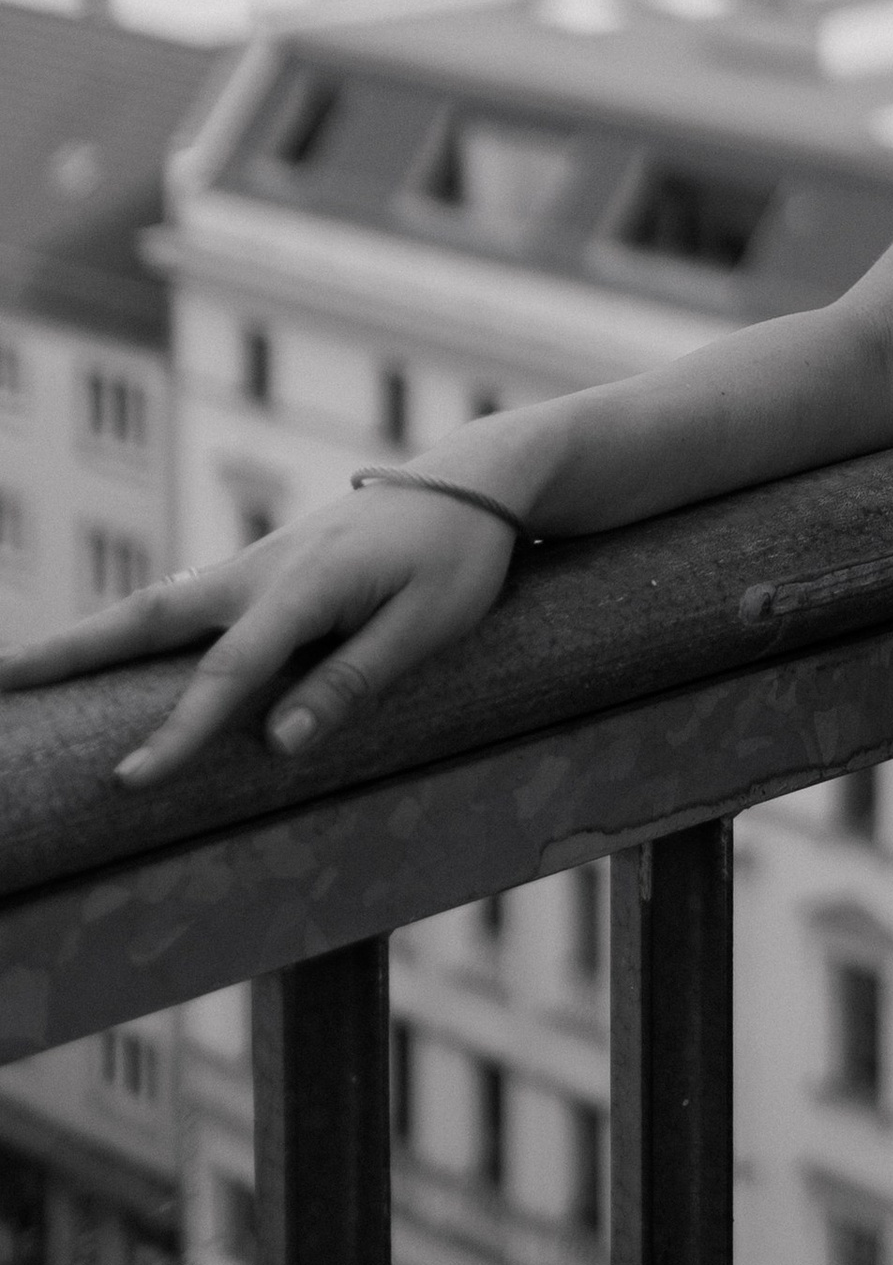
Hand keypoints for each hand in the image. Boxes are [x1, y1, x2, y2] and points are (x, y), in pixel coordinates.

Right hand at [0, 483, 520, 786]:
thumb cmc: (459, 557)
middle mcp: (263, 571)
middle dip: (69, 653)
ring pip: (156, 606)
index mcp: (304, 587)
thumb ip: (353, 682)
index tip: (129, 782)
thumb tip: (276, 747)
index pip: (228, 675)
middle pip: (149, 619)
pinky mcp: (264, 568)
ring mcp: (257, 565)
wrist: (474, 482)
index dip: (179, 733)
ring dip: (88, 639)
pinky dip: (133, 628)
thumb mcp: (428, 626)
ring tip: (21, 674)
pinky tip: (105, 654)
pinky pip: (185, 603)